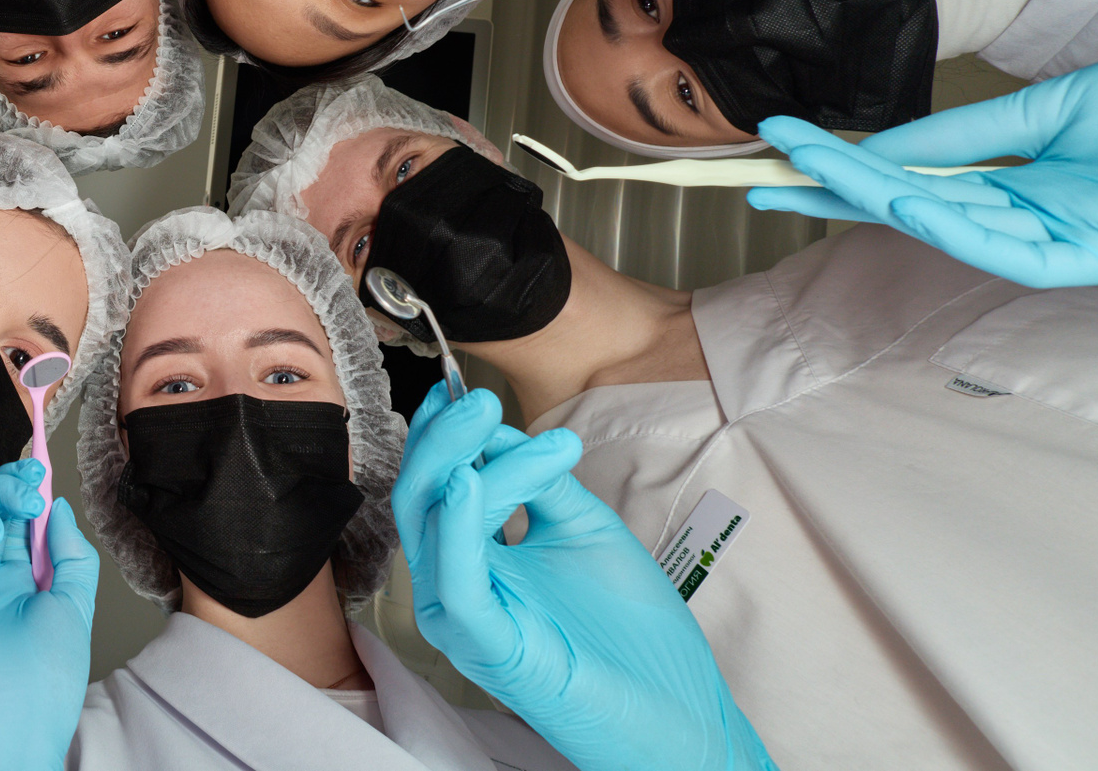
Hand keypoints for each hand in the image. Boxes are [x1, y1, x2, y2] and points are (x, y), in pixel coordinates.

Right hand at [0, 461, 97, 770]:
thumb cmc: (41, 681)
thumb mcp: (74, 609)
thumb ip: (69, 555)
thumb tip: (58, 508)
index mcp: (30, 588)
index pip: (30, 527)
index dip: (38, 495)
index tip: (48, 469)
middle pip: (2, 510)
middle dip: (19, 484)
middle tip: (35, 476)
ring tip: (22, 504)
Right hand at [392, 385, 774, 770]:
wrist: (677, 710)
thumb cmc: (631, 633)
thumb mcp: (581, 528)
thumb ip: (537, 481)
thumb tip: (499, 430)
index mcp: (471, 563)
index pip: (435, 485)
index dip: (436, 433)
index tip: (455, 386)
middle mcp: (455, 589)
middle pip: (419, 499)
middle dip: (442, 439)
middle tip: (479, 397)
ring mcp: (465, 620)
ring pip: (434, 527)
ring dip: (461, 463)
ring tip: (491, 420)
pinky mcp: (488, 647)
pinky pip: (457, 581)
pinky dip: (457, 528)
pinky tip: (469, 484)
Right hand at [748, 46, 1097, 286]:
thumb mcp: (1055, 107)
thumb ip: (970, 130)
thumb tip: (885, 143)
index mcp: (1028, 187)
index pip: (918, 180)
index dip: (847, 169)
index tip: (782, 147)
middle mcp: (1037, 221)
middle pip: (919, 209)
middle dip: (838, 193)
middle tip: (763, 175)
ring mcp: (1066, 241)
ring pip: (952, 228)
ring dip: (876, 202)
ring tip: (810, 172)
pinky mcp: (1097, 259)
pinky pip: (1008, 248)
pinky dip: (950, 224)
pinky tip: (898, 199)